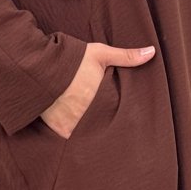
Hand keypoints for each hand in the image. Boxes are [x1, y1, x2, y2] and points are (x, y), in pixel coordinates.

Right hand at [40, 41, 155, 138]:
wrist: (38, 66)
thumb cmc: (71, 59)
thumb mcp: (100, 54)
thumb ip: (126, 56)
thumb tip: (153, 52)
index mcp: (100, 101)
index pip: (116, 116)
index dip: (120, 119)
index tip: (125, 122)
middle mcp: (86, 116)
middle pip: (101, 127)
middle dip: (105, 128)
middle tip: (111, 130)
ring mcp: (71, 124)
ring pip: (86, 134)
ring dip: (89, 133)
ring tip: (94, 131)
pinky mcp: (57, 128)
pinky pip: (69, 137)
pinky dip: (72, 135)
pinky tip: (76, 136)